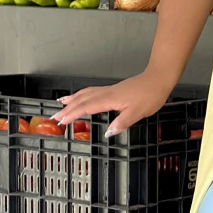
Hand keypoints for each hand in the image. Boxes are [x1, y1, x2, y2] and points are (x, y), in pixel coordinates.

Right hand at [54, 71, 173, 137]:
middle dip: (67, 109)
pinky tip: (81, 97)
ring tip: (60, 104)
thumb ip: (122, 123)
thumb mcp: (138, 113)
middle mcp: (106, 93)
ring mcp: (109, 90)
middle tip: (54, 117)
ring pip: (85, 94)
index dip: (73, 114)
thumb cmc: (150, 96)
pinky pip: (91, 92)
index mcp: (110, 100)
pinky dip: (81, 95)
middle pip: (82, 100)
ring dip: (72, 100)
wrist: (158, 79)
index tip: (61, 121)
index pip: (86, 107)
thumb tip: (107, 133)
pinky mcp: (113, 90)